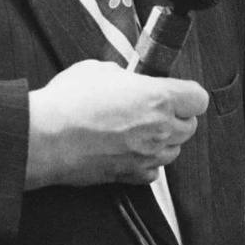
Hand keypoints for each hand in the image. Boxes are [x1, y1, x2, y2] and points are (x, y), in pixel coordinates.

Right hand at [25, 59, 208, 189]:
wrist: (46, 137)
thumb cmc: (68, 102)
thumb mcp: (98, 69)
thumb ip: (123, 76)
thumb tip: (126, 81)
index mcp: (157, 97)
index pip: (198, 98)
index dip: (188, 94)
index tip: (178, 92)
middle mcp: (159, 128)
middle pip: (190, 126)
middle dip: (177, 116)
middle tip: (154, 108)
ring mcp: (146, 155)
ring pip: (174, 151)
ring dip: (163, 140)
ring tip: (139, 129)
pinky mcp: (130, 175)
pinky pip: (153, 172)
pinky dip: (146, 162)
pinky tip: (129, 150)